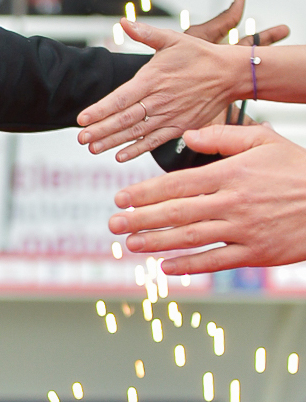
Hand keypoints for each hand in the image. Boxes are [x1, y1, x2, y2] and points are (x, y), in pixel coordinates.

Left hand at [77, 0, 284, 160]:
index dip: (100, 110)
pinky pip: (155, 141)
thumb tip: (124, 21)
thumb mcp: (173, 39)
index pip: (120, 98)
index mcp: (153, 79)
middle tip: (81, 139)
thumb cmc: (200, 55)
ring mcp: (170, 115)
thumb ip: (146, 33)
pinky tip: (121, 156)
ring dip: (113, 142)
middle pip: (125, 119)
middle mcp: (159, 100)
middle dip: (100, 130)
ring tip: (93, 148)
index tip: (81, 119)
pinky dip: (138, 149)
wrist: (231, 74)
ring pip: (137, 132)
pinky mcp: (181, 126)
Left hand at [108, 125, 305, 272]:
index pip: (177, 184)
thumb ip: (223, 137)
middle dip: (140, 219)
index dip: (145, 192)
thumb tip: (187, 135)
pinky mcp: (257, 253)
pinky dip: (189, 265)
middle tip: (113, 224)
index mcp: (231, 174)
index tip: (121, 198)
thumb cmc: (298, 169)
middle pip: (176, 213)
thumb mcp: (265, 141)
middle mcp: (234, 203)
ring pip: (191, 238)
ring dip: (156, 242)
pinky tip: (165, 266)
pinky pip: (216, 261)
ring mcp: (245, 230)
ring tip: (131, 244)